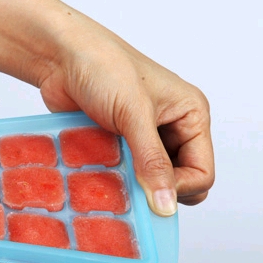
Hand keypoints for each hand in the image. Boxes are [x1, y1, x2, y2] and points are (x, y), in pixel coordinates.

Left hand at [38, 10, 214, 215]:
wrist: (61, 56)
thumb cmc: (104, 67)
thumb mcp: (134, 114)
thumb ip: (152, 161)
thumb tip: (166, 205)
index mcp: (190, 115)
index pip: (202, 172)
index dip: (179, 188)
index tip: (150, 191)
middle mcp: (171, 128)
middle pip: (176, 181)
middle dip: (155, 189)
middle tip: (130, 186)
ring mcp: (141, 138)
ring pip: (146, 181)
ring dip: (131, 185)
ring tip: (112, 177)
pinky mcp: (115, 144)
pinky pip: (121, 175)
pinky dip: (112, 178)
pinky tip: (98, 173)